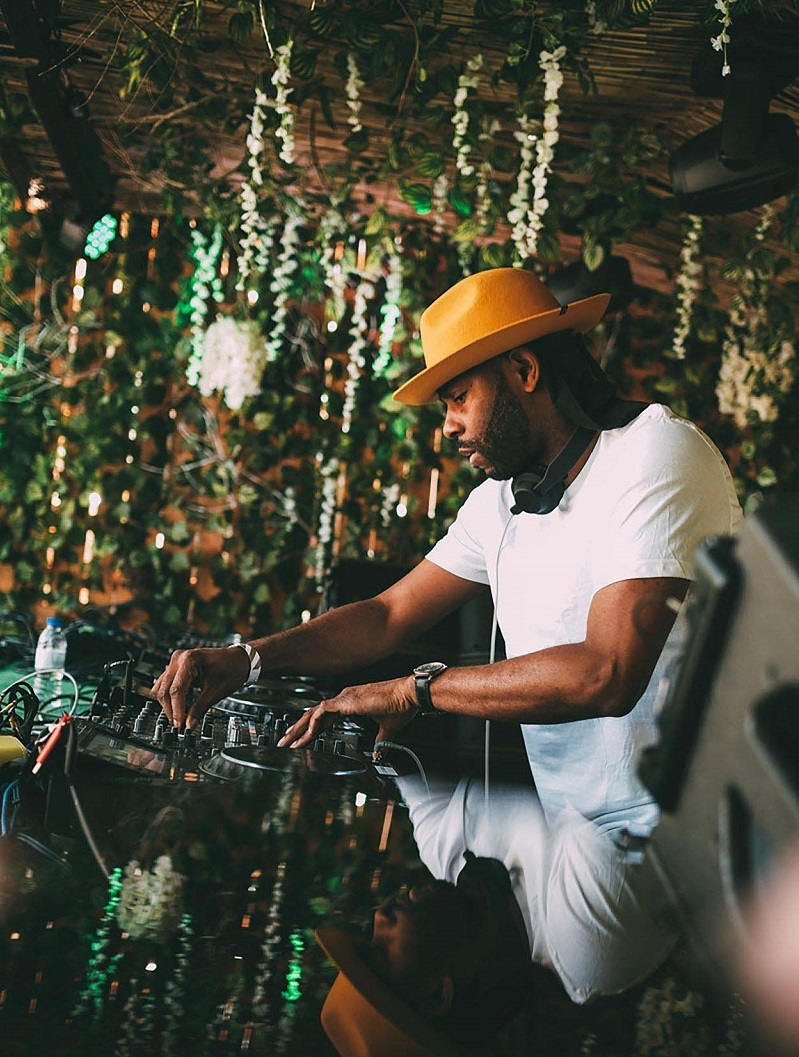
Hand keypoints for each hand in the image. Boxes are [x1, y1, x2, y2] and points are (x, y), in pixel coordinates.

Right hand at [152, 647, 249, 729]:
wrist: (239, 659)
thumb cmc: (231, 669)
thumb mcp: (216, 691)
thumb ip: (200, 709)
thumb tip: (189, 725)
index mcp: (190, 660)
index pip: (176, 690)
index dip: (177, 710)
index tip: (179, 724)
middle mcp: (179, 658)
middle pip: (164, 689)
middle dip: (170, 709)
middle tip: (179, 724)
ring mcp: (176, 661)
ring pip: (161, 687)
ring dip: (168, 703)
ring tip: (180, 716)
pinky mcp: (177, 666)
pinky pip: (165, 683)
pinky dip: (170, 696)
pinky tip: (180, 705)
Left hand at [277, 676, 418, 748]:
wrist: (409, 695)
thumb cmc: (401, 707)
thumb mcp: (387, 729)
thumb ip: (379, 742)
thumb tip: (379, 755)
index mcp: (352, 702)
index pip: (325, 715)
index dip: (313, 727)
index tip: (304, 739)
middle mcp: (345, 698)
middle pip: (314, 713)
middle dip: (298, 728)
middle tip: (286, 740)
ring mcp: (344, 698)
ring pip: (313, 712)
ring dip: (299, 727)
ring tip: (288, 740)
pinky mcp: (346, 701)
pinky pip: (322, 712)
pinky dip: (313, 723)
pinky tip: (307, 735)